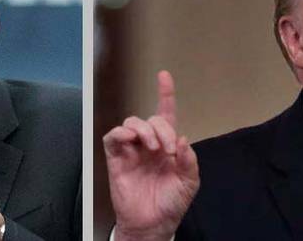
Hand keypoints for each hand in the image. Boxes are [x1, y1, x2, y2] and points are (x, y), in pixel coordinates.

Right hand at [103, 70, 199, 240]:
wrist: (153, 224)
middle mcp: (149, 144)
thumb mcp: (189, 183)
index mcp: (167, 145)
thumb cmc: (171, 203)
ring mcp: (132, 149)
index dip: (165, 94)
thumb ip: (189, 161)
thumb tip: (183, 139)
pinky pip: (113, 136)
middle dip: (162, 129)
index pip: (166, 114)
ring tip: (153, 148)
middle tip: (168, 149)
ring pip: (133, 122)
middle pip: (152, 119)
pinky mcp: (116, 158)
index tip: (164, 76)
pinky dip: (122, 133)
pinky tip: (131, 140)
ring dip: (145, 130)